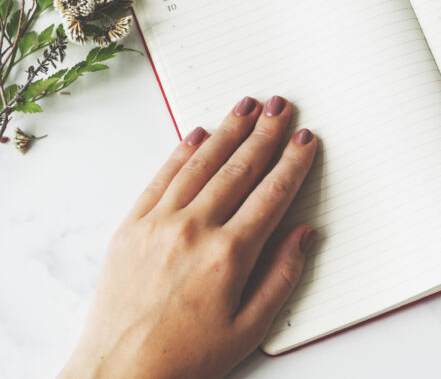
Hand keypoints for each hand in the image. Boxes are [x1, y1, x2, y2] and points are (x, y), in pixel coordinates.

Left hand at [61, 95, 317, 378]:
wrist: (119, 373)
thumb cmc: (186, 356)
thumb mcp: (250, 328)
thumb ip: (283, 277)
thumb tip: (304, 234)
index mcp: (229, 255)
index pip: (271, 194)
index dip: (292, 163)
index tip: (304, 139)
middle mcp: (194, 230)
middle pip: (239, 169)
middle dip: (265, 133)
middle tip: (281, 106)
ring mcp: (158, 225)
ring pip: (201, 164)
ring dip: (228, 130)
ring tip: (247, 105)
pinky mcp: (130, 227)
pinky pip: (161, 178)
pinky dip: (181, 152)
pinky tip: (197, 134)